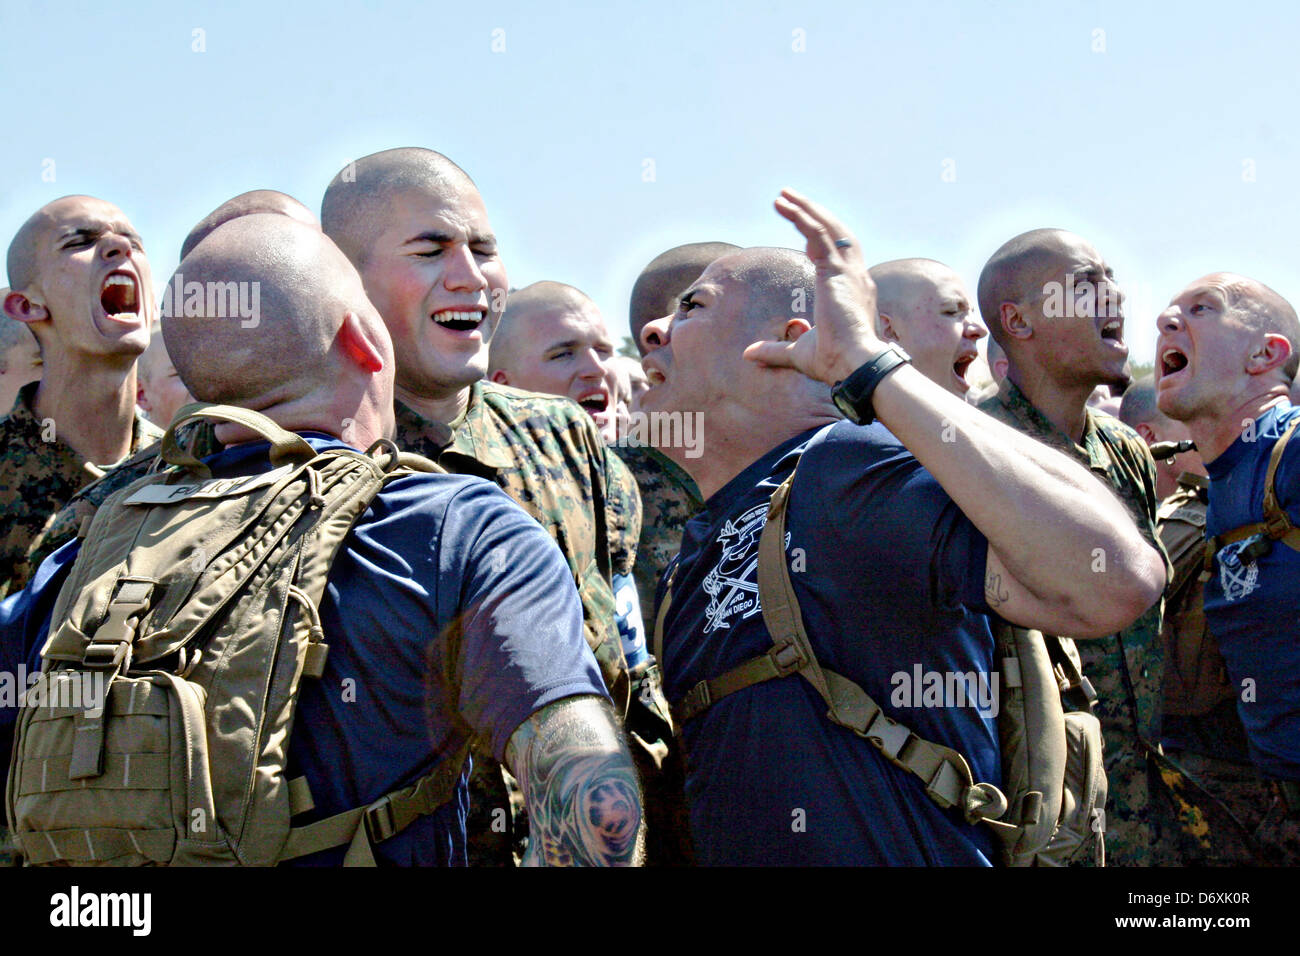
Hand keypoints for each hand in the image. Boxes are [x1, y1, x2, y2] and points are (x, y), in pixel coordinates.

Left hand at [743, 188, 886, 383]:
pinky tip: (786, 207)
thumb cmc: (835, 363)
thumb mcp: (798, 354)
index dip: (820, 238)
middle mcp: (855, 276)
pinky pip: (819, 234)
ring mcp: (849, 271)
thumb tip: (749, 354)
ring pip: (828, 227)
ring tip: (784, 196)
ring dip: (806, 209)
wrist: (856, 365)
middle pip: (837, 233)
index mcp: (852, 291)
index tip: (802, 226)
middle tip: (791, 199)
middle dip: (814, 214)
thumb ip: (775, 351)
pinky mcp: (837, 271)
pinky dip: (802, 217)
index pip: (838, 255)